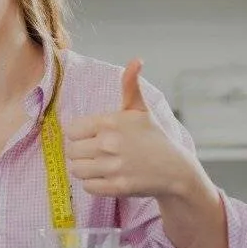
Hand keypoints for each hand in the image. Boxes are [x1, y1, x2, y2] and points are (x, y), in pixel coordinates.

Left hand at [64, 58, 197, 198]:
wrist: (175, 169)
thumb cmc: (152, 137)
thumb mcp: (140, 109)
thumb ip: (130, 85)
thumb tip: (136, 60)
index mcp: (110, 121)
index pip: (71, 129)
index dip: (79, 133)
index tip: (91, 136)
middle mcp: (109, 143)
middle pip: (71, 150)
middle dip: (81, 151)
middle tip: (96, 152)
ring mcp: (113, 166)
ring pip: (76, 169)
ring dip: (85, 168)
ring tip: (99, 164)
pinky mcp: (117, 187)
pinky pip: (87, 186)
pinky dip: (93, 183)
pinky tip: (106, 177)